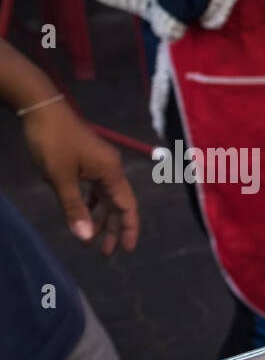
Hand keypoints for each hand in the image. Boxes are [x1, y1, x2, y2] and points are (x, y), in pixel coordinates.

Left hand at [22, 101, 138, 255]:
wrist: (41, 107)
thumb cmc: (52, 141)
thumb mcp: (61, 178)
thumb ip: (74, 208)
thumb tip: (85, 237)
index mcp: (111, 172)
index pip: (127, 207)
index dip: (128, 229)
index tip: (126, 249)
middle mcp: (111, 169)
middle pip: (118, 204)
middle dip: (111, 229)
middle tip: (104, 252)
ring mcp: (100, 163)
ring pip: (105, 197)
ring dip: (100, 217)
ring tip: (91, 238)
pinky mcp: (88, 159)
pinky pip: (95, 187)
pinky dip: (91, 203)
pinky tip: (84, 212)